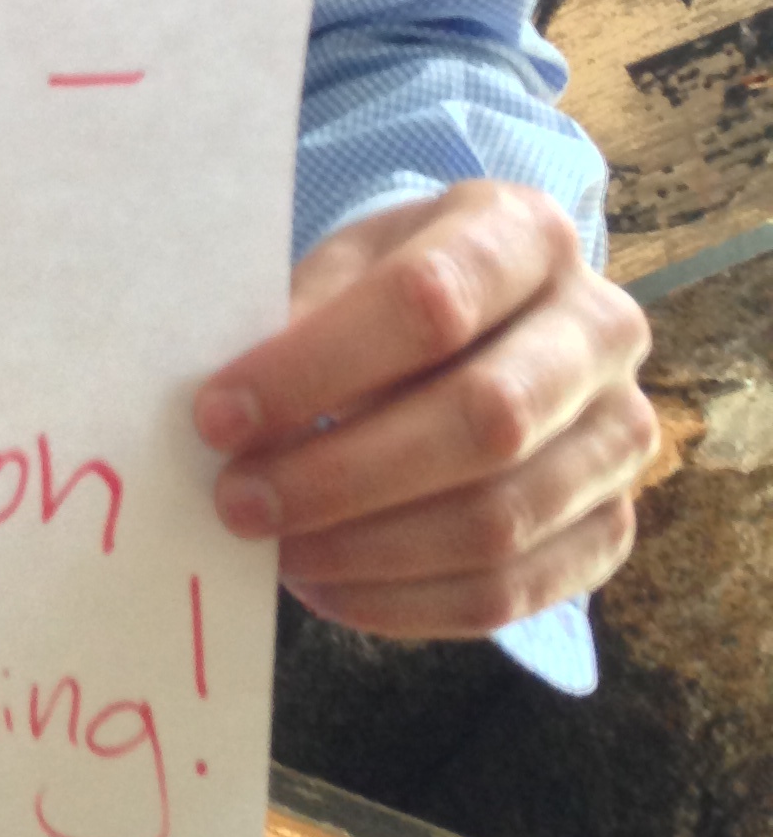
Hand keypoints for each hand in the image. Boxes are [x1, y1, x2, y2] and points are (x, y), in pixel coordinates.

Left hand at [193, 180, 654, 638]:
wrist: (491, 325)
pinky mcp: (614, 527)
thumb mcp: (347, 266)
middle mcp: (600, 329)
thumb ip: (301, 322)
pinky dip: (407, 603)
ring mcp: (620, 435)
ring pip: (499, 520)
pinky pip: (514, 591)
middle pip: (484, 418)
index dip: (315, 368)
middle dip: (341, 474)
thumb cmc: (394, 290)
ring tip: (276, 550)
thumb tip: (236, 417)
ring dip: (366, 549)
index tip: (217, 416)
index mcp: (527, 233)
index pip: (429, 302)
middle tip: (238, 502)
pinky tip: (329, 587)